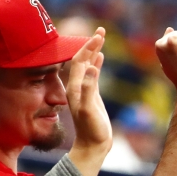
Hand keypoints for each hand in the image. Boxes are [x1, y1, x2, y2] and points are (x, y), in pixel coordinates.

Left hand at [66, 29, 111, 153]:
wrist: (92, 145)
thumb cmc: (91, 129)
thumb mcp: (89, 108)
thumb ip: (89, 88)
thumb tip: (93, 67)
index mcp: (75, 87)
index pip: (80, 61)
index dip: (88, 46)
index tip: (99, 35)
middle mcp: (77, 86)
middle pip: (82, 59)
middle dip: (91, 44)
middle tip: (101, 30)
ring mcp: (84, 89)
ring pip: (88, 64)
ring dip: (94, 51)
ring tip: (101, 38)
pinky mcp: (91, 94)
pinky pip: (93, 74)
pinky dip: (97, 63)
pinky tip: (101, 57)